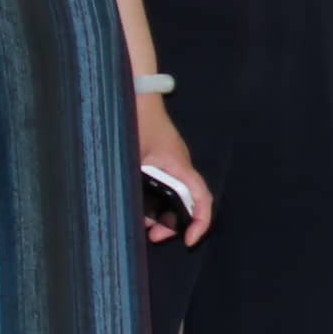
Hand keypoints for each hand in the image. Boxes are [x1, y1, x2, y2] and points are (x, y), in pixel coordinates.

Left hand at [134, 95, 213, 246]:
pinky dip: (156, 199)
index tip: (188, 240)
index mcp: (179, 165)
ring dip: (162, 212)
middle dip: (173, 224)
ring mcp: (170, 162)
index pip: (201, 198)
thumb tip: (132, 211)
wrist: (135, 93)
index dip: (200, 223)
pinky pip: (165, 185)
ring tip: (143, 224)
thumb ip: (133, 182)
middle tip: (153, 236)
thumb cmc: (135, 120)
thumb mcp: (131, 156)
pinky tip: (139, 205)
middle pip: (187, 202)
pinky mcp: (160, 159)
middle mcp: (179, 166)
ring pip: (174, 195)